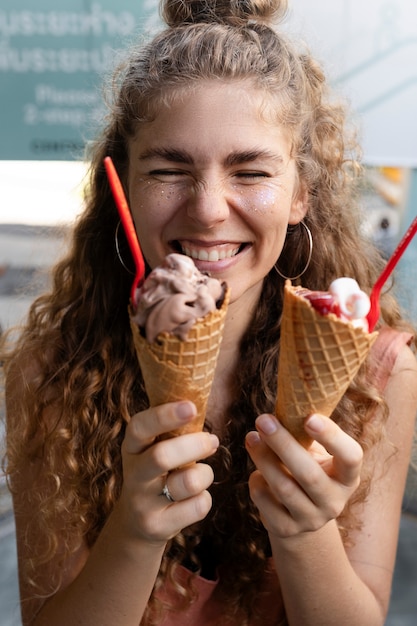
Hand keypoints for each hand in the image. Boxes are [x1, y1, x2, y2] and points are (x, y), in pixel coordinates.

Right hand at [117, 400, 218, 544]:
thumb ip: (174, 430)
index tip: (191, 407)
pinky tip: (194, 499)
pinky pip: (197, 507)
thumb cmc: (158, 473)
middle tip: (211, 440)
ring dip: (205, 474)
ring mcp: (142, 502)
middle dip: (195, 446)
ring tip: (201, 473)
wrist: (138, 523)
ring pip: (188, 482)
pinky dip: (204, 499)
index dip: (164, 416)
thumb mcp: (156, 448)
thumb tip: (202, 404)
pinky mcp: (156, 526)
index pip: (140, 427)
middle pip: (162, 456)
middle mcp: (133, 474)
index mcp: (132, 446)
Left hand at [245, 413, 362, 537]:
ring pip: (283, 488)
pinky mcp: (286, 529)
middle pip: (309, 474)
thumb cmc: (306, 469)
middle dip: (283, 444)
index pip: (351, 457)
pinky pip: (265, 501)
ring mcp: (311, 519)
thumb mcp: (313, 453)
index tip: (310, 417)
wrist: (300, 515)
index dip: (333, 437)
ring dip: (264, 458)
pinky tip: (257, 471)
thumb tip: (280, 407)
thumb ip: (302, 435)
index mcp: (347, 476)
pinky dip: (257, 481)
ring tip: (251, 437)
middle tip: (263, 419)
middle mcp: (334, 501)